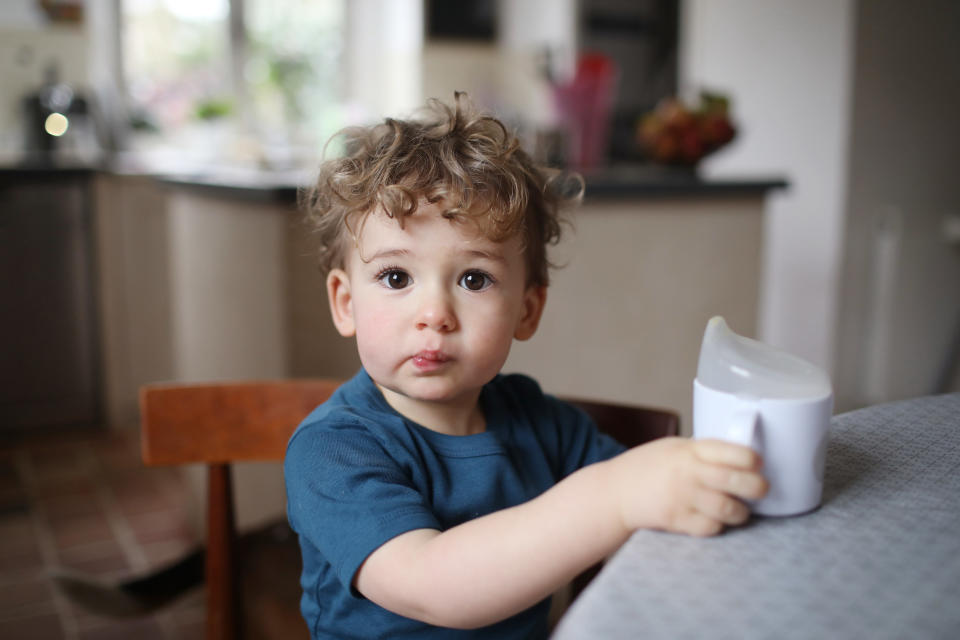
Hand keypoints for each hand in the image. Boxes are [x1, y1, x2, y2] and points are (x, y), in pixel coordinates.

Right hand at [609, 437, 768, 536]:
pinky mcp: (677, 521)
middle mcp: (688, 473)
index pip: (732, 452)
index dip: (752, 459)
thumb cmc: (647, 467)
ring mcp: (682, 498)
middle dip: (757, 487)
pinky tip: (715, 518)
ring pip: (728, 509)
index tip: (757, 462)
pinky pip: (710, 527)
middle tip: (761, 489)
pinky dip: (717, 525)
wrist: (615, 491)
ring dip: (741, 511)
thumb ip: (702, 452)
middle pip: (736, 481)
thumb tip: (740, 458)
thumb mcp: (673, 448)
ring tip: (740, 509)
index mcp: (689, 450)